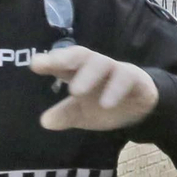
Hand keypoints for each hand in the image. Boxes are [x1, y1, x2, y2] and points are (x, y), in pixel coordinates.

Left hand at [32, 46, 159, 131]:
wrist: (140, 108)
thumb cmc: (105, 104)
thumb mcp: (83, 114)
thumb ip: (65, 115)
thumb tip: (45, 122)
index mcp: (79, 72)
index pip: (62, 64)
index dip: (49, 62)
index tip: (35, 64)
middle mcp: (96, 67)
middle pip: (81, 55)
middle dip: (66, 57)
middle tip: (52, 64)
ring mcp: (116, 70)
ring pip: (102, 63)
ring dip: (88, 74)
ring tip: (75, 91)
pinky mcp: (135, 78)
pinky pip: (125, 77)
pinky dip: (115, 89)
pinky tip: (106, 103)